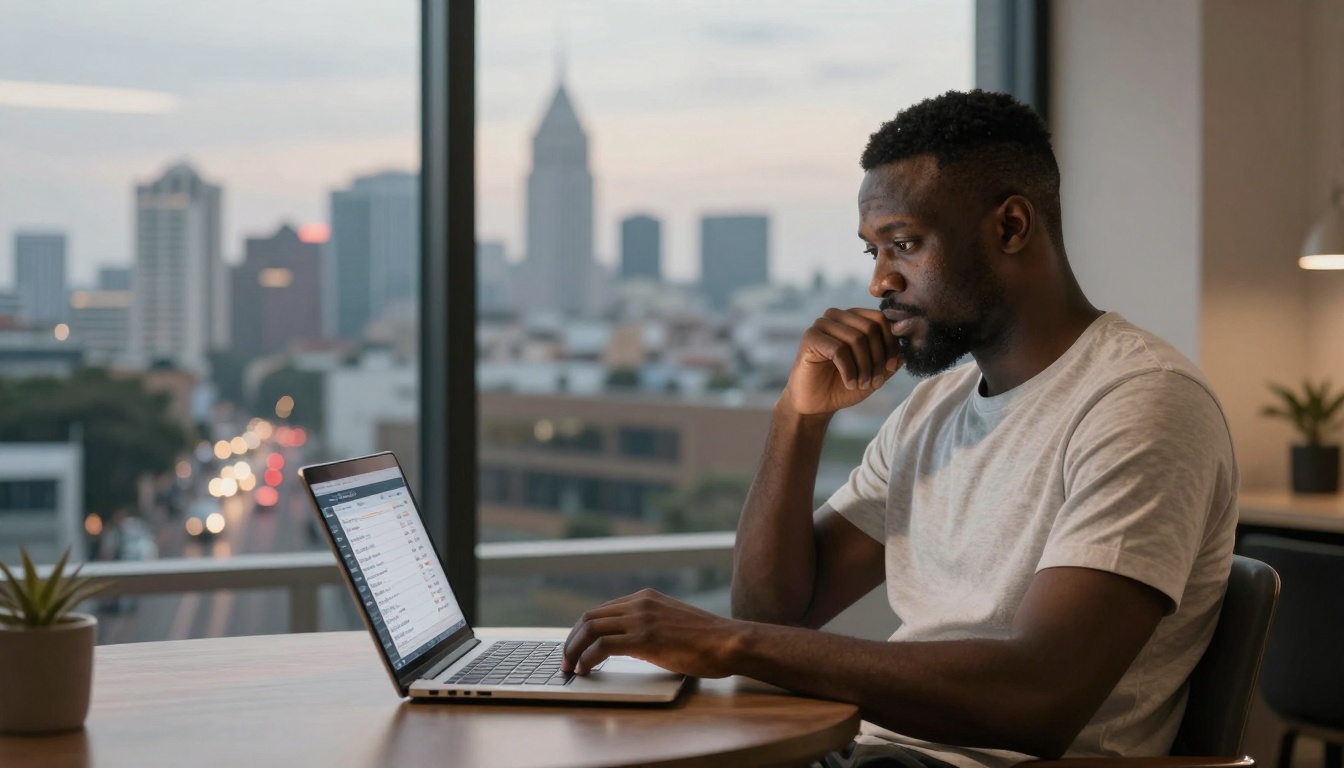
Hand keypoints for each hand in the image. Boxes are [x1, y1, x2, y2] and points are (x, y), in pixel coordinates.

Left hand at [562, 589, 742, 678]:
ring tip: (571, 668)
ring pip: (591, 629)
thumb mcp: (673, 623)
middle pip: (589, 617)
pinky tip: (586, 670)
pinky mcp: (644, 639)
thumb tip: (631, 644)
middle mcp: (640, 604)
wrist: (729, 642)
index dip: (583, 631)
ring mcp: (641, 619)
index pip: (602, 611)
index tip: (576, 648)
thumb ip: (651, 626)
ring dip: (574, 650)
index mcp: (646, 598)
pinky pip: (603, 646)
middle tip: (566, 660)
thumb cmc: (708, 640)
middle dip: (572, 640)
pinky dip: (588, 658)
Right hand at [783, 308, 901, 414]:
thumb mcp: (875, 372)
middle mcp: (838, 316)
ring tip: (862, 385)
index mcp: (854, 318)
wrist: (816, 404)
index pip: (881, 319)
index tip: (891, 367)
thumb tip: (908, 341)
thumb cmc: (844, 385)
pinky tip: (850, 384)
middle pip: (871, 328)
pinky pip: (839, 350)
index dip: (891, 343)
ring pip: (857, 339)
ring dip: (865, 367)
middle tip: (875, 381)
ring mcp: (822, 324)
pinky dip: (849, 371)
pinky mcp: (810, 338)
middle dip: (878, 359)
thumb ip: (891, 357)